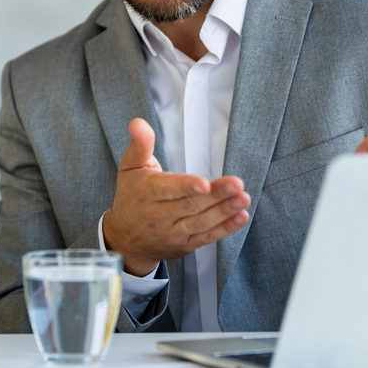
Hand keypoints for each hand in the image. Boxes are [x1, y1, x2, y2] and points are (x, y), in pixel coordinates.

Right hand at [98, 118, 250, 278]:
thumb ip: (139, 144)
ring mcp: (173, 232)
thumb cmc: (130, 196)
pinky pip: (207, 237)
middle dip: (216, 195)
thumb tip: (138, 122)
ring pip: (201, 222)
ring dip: (225, 212)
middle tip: (238, 184)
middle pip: (191, 205)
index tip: (205, 183)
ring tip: (243, 199)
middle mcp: (160, 215)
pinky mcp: (185, 245)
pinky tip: (240, 217)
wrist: (124, 240)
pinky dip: (225, 229)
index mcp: (147, 192)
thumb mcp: (130, 168)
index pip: (169, 189)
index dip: (187, 186)